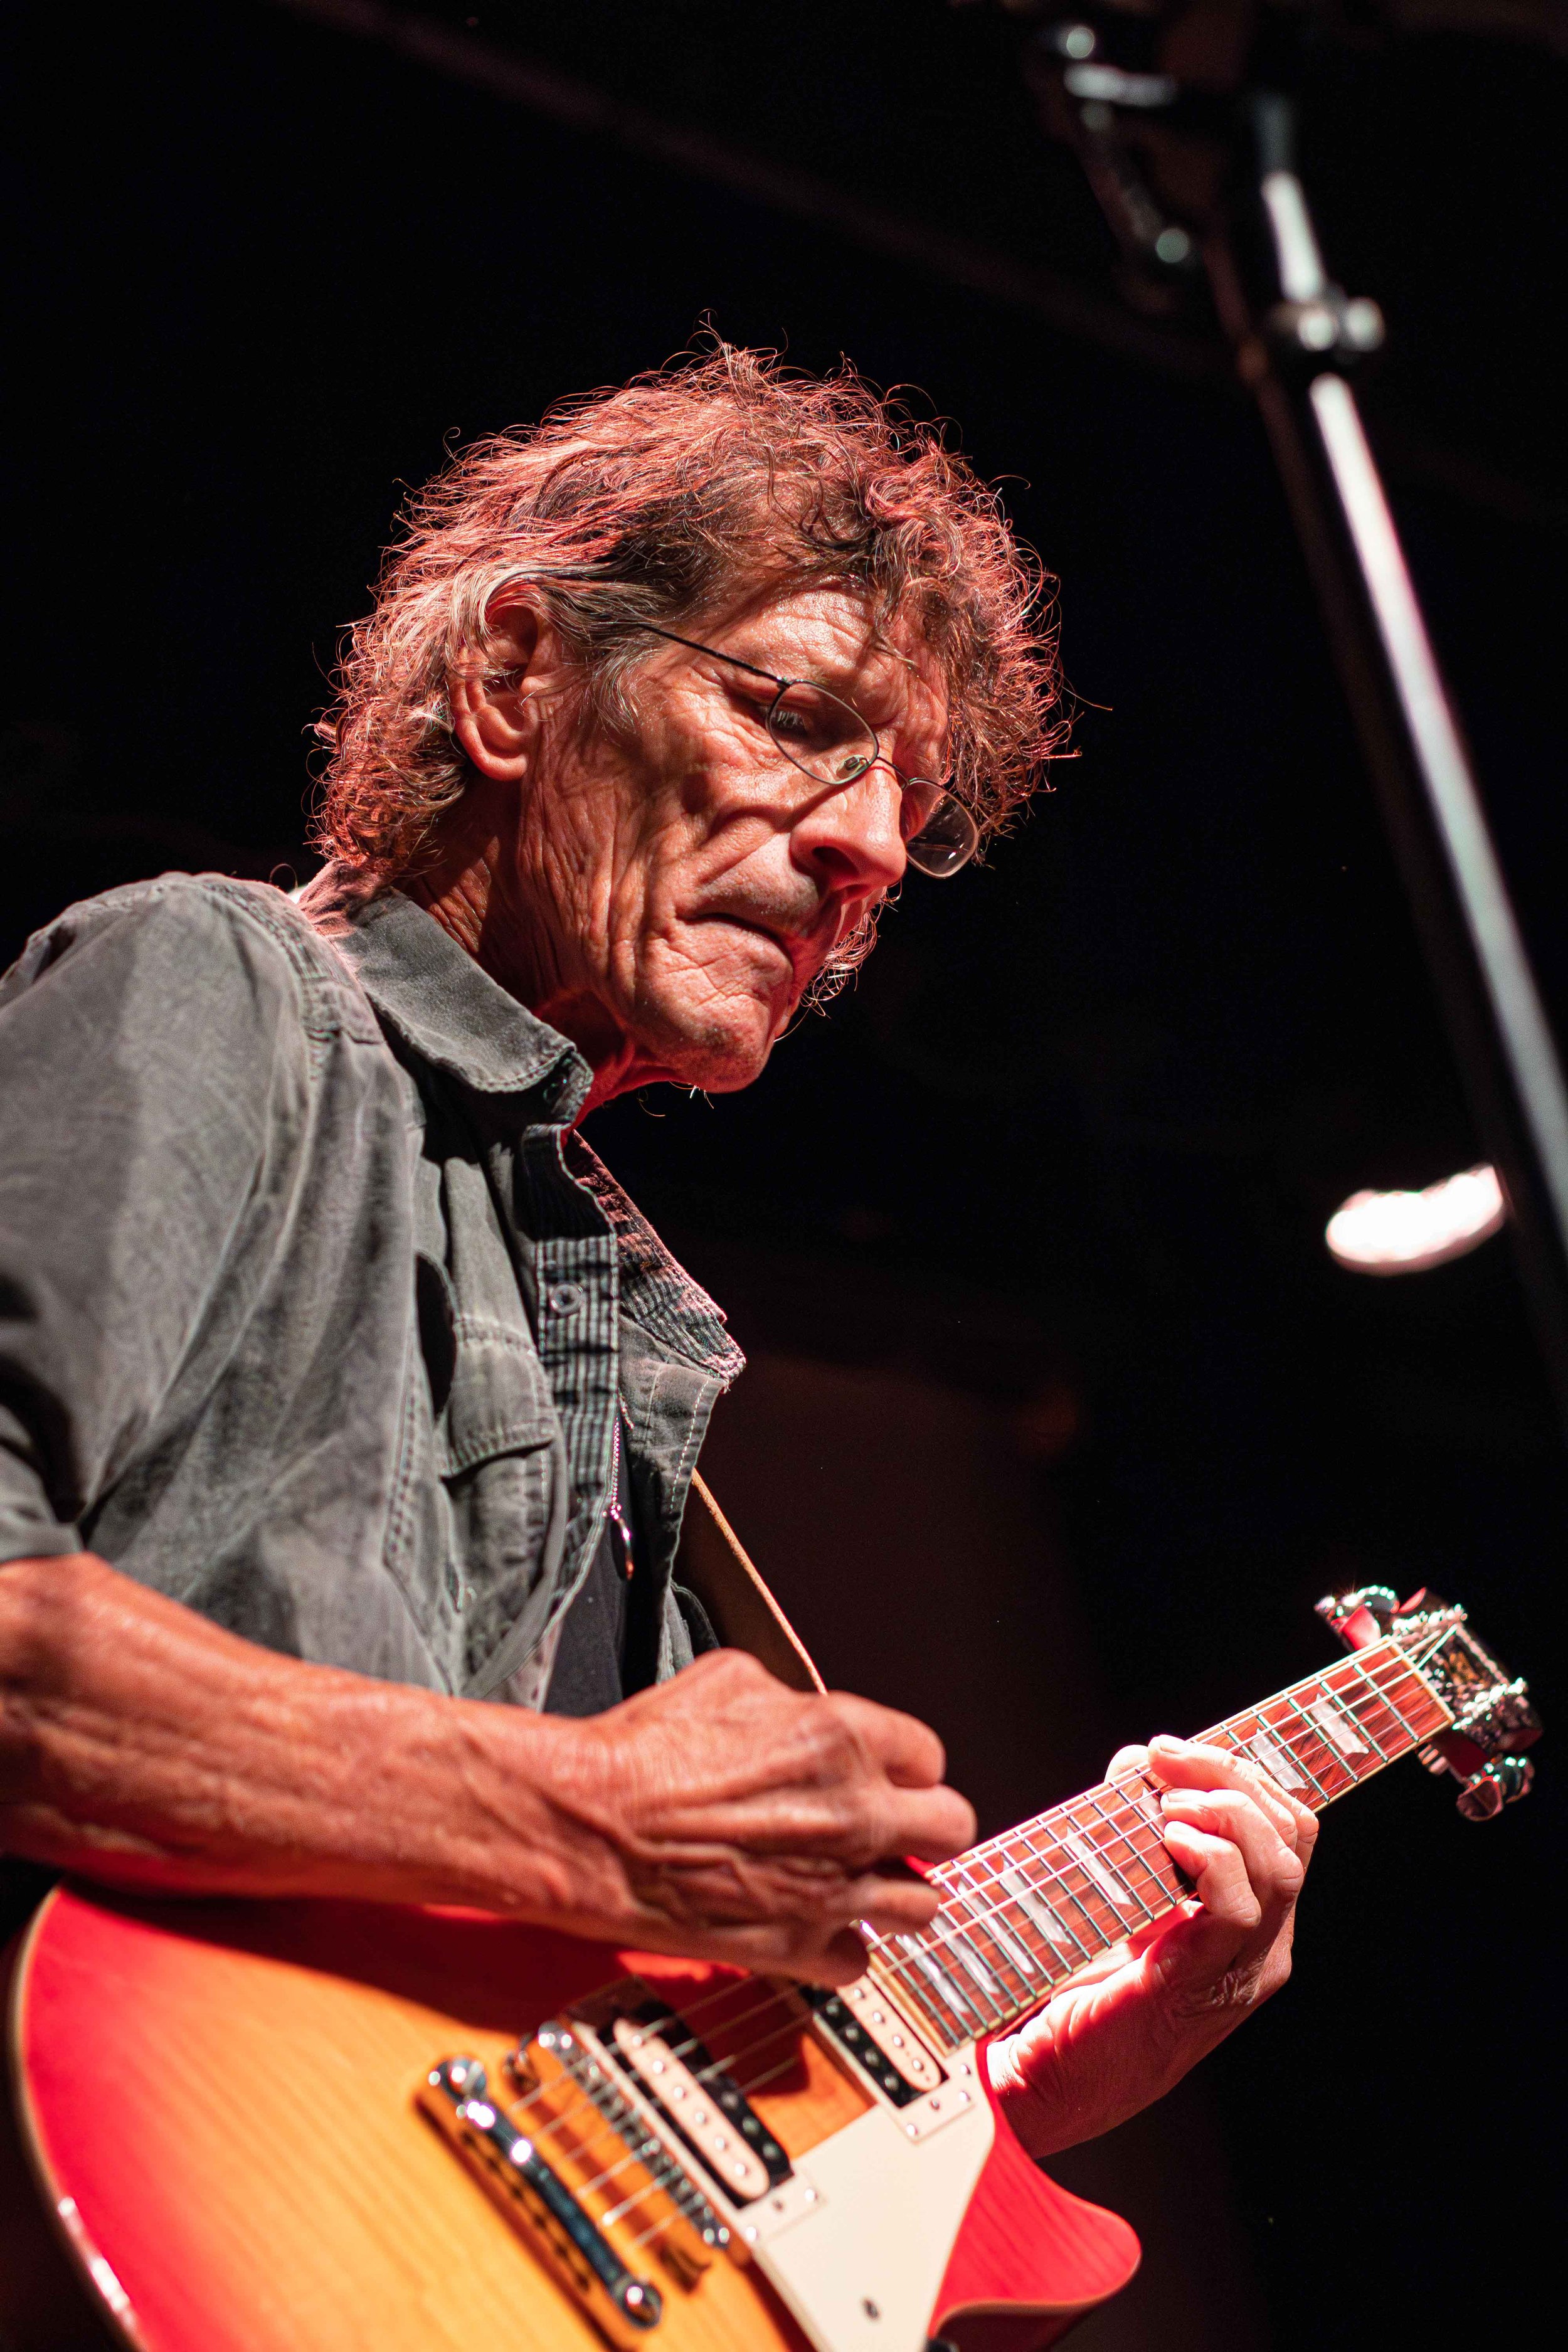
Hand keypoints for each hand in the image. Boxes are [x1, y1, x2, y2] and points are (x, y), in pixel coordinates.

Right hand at [521, 1649, 976, 1982]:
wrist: (593, 1825)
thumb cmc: (644, 1753)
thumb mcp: (728, 1679)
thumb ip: (792, 1698)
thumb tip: (806, 1711)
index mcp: (841, 1738)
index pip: (929, 1756)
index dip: (904, 1764)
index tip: (886, 1774)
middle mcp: (854, 1814)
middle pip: (953, 1828)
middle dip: (923, 1826)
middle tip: (892, 1827)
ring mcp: (833, 1886)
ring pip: (923, 1904)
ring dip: (894, 1889)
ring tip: (861, 1880)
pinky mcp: (800, 1946)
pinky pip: (859, 1962)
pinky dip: (840, 1947)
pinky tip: (813, 1922)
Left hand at [988, 1735, 1315, 2155]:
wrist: (1053, 2079)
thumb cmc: (1085, 1986)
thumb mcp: (1128, 1895)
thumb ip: (1140, 1831)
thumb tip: (1139, 1765)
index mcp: (1255, 1924)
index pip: (1291, 1830)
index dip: (1243, 1774)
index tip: (1175, 1750)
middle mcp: (1264, 1948)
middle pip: (1293, 1836)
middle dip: (1234, 1776)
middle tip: (1166, 1758)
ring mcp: (1241, 1970)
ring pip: (1279, 1867)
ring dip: (1222, 1812)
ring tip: (1165, 1805)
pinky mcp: (1201, 1985)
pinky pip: (1237, 1908)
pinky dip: (1209, 1859)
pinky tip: (1167, 1842)